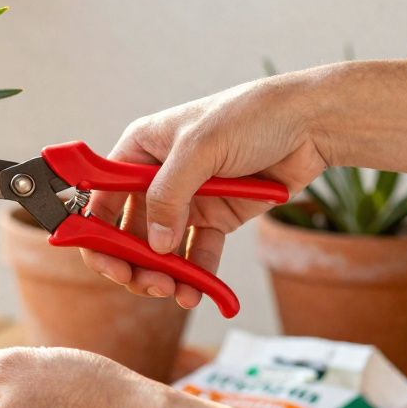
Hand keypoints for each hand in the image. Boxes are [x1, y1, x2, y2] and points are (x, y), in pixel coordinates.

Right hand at [84, 72, 329, 307]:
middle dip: (133, 262)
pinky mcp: (216, 217)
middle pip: (129, 230)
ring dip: (163, 274)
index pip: (102, 195)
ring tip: (175, 291)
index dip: (96, 230)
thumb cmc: (251, 116)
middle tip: (145, 283)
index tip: (105, 261)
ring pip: (161, 249)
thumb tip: (156, 244)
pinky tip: (198, 290)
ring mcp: (187, 200)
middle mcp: (158, 177)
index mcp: (141, 150)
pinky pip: (198, 254)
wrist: (310, 124)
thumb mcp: (200, 147)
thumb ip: (170, 194)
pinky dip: (196, 275)